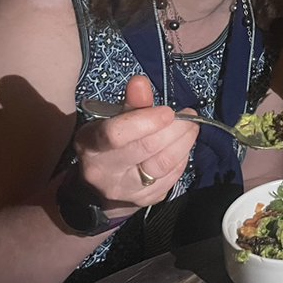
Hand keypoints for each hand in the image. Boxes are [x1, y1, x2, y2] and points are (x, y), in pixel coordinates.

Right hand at [72, 75, 198, 213]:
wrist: (101, 187)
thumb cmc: (108, 144)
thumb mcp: (112, 120)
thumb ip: (130, 102)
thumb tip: (140, 82)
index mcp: (91, 146)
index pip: (116, 135)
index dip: (146, 121)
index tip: (167, 111)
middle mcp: (104, 173)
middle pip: (147, 148)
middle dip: (174, 128)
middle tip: (189, 115)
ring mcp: (125, 191)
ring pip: (163, 165)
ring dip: (184, 142)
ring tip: (191, 127)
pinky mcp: (145, 200)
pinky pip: (171, 177)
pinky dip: (181, 158)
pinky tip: (182, 147)